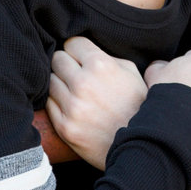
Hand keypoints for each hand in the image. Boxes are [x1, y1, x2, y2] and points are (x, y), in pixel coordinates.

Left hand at [46, 37, 147, 169]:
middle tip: (76, 73)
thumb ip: (107, 57)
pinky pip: (49, 104)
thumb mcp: (131, 72)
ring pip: (50, 81)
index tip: (81, 57)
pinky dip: (58, 103)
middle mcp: (83, 83)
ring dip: (61, 84)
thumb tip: (85, 50)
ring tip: (76, 92)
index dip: (78, 49)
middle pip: (57, 59)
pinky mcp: (64, 127)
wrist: (141, 146)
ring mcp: (72, 106)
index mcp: (100, 65)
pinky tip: (73, 107)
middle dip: (67, 64)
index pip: (72, 43)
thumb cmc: (138, 105)